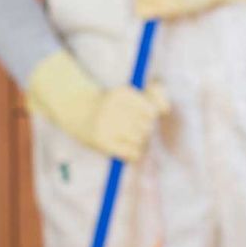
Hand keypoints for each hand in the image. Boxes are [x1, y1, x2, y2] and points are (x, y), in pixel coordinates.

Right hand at [24, 51, 168, 161]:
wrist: (79, 111)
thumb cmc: (114, 103)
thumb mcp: (133, 92)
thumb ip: (157, 93)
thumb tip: (166, 109)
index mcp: (122, 93)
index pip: (152, 112)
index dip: (149, 116)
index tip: (139, 115)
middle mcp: (113, 107)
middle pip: (148, 127)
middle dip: (143, 130)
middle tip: (131, 128)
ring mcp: (106, 124)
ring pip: (142, 141)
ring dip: (139, 143)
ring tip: (126, 138)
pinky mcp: (102, 141)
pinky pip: (133, 154)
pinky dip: (133, 154)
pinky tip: (124, 149)